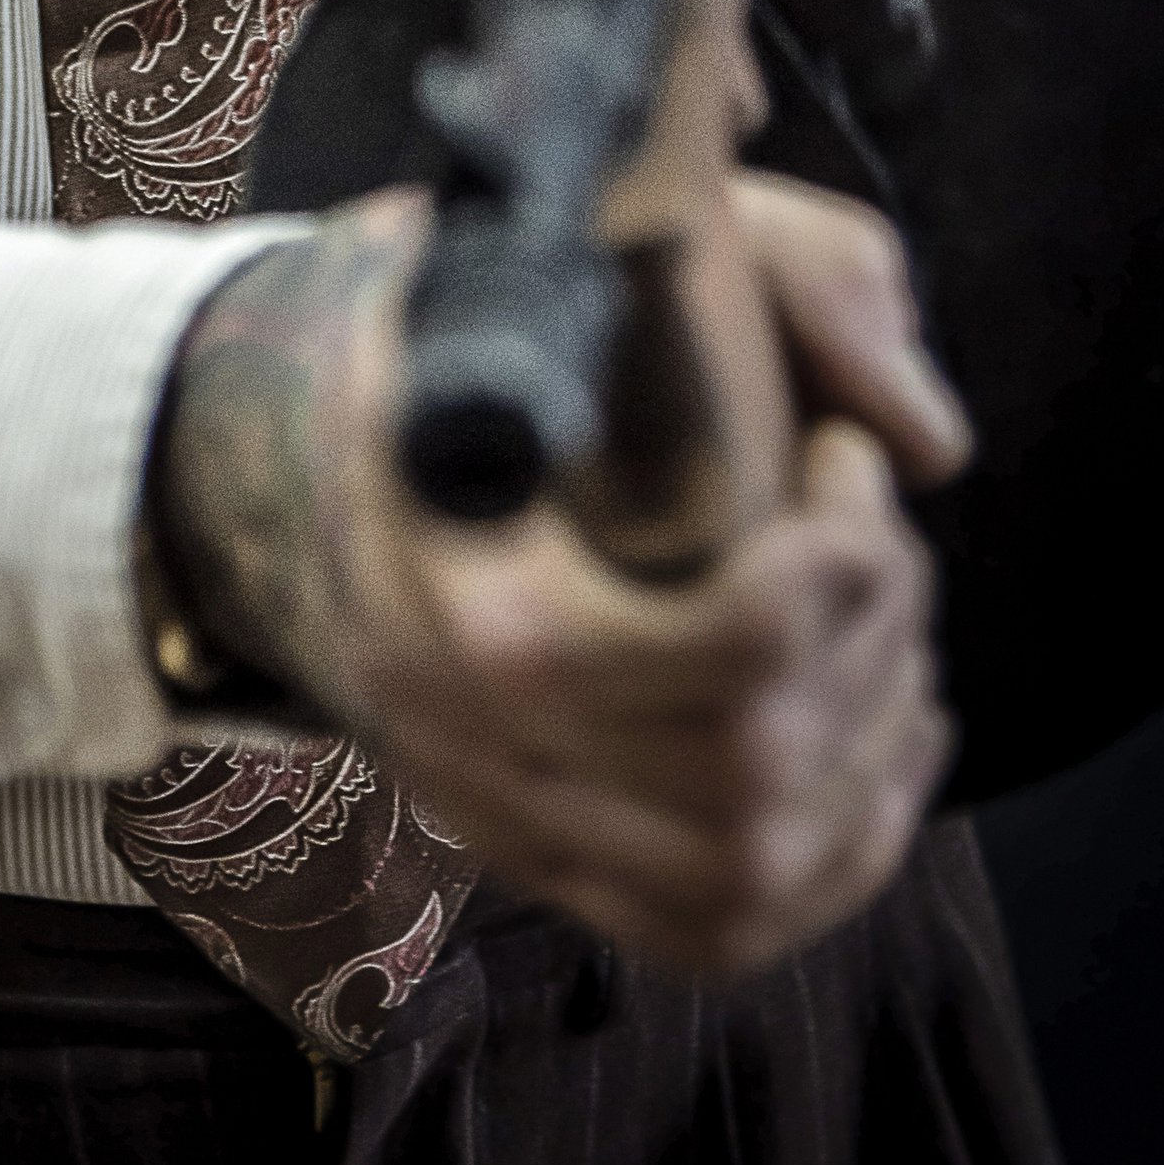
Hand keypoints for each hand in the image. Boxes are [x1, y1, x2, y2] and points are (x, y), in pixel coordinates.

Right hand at [151, 183, 966, 978]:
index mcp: (480, 609)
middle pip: (766, 760)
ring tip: (894, 629)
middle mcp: (483, 752)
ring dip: (876, 748)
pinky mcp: (547, 880)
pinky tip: (884, 739)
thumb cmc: (422, 352)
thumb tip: (785, 238)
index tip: (842, 451)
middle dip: (873, 642)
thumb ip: (607, 231)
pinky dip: (845, 854)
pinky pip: (728, 933)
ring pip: (761, 867)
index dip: (843, 556)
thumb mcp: (481, 262)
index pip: (737, 640)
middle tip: (882, 536)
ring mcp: (511, 832)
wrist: (269, 479)